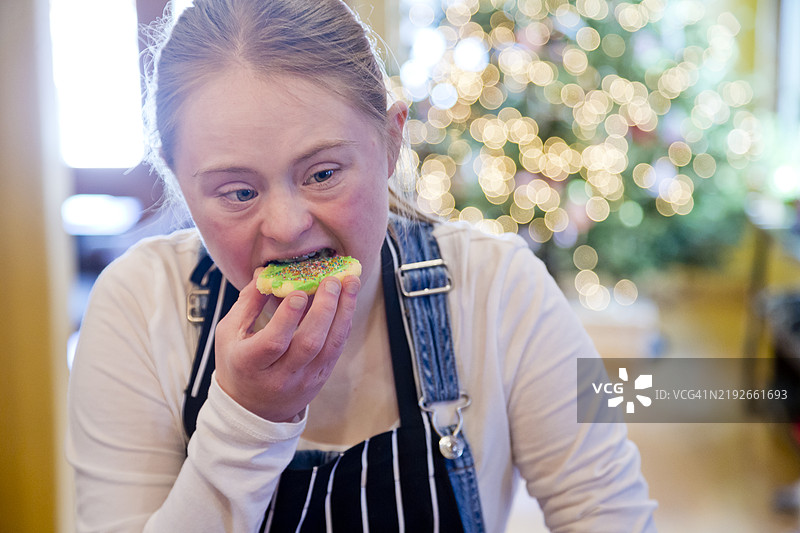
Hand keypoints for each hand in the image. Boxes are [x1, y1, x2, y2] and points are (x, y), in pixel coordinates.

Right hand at [214, 270, 360, 421]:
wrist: (253, 409)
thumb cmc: (238, 363)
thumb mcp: (230, 333)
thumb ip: (247, 303)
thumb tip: (265, 272)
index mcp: (250, 363)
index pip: (273, 343)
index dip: (287, 317)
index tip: (299, 292)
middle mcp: (279, 375)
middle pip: (308, 343)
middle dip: (324, 309)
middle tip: (331, 281)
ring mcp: (303, 379)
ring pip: (330, 346)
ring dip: (344, 313)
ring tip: (351, 284)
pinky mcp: (320, 377)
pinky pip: (336, 349)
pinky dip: (344, 323)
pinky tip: (348, 302)